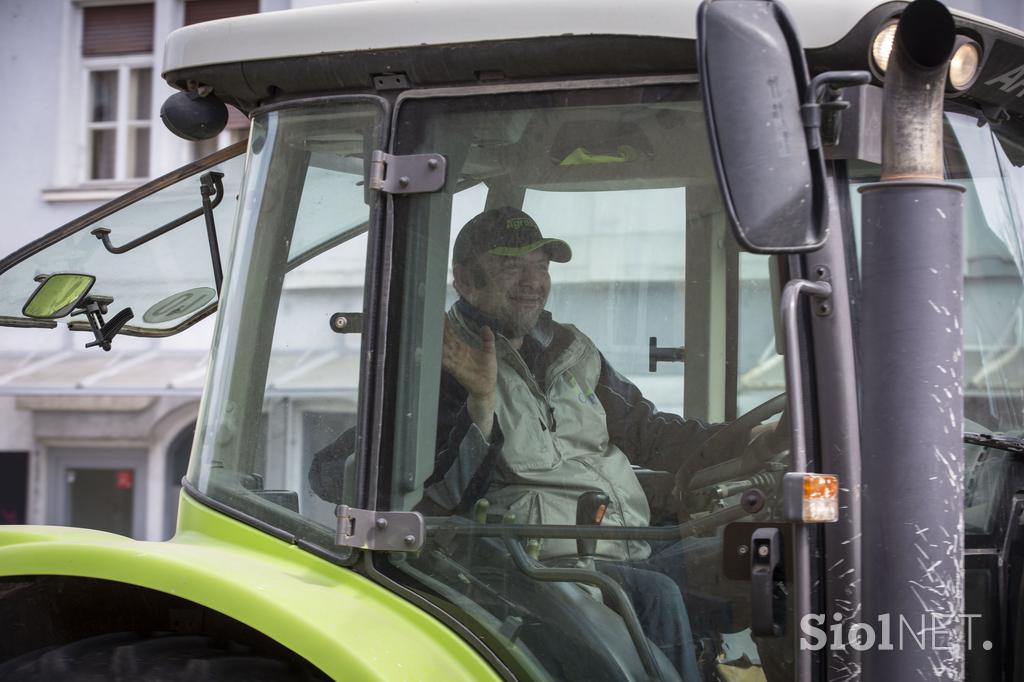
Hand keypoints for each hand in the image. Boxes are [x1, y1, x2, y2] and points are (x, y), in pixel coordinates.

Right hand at [442, 317, 496, 438]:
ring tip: (429, 330)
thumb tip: (485, 326)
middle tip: (431, 317)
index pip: (452, 333)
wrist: (487, 387)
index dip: (447, 324)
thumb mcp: (489, 351)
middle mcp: (456, 353)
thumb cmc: (487, 370)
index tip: (441, 313)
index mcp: (463, 348)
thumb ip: (487, 339)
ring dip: (436, 341)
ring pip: (444, 348)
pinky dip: (441, 357)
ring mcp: (455, 361)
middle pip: (445, 339)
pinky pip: (447, 363)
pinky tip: (435, 351)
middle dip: (439, 329)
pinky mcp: (456, 370)